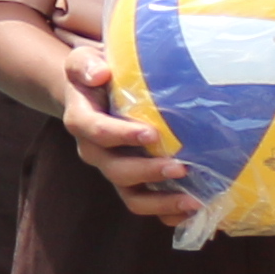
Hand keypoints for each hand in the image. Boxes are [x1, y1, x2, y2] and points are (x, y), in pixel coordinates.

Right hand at [53, 37, 202, 221]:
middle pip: (116, 170)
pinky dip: (168, 213)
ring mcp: (114, 170)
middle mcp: (95, 152)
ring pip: (131, 197)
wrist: (93, 95)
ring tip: (193, 201)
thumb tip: (100, 74)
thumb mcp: (84, 60)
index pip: (95, 131)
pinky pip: (146, 205)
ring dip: (161, 202)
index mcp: (81, 121)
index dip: (120, 136)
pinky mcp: (131, 182)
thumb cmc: (97, 74)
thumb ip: (85, 64)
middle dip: (148, 172)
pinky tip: (192, 210)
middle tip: (181, 167)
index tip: (151, 133)